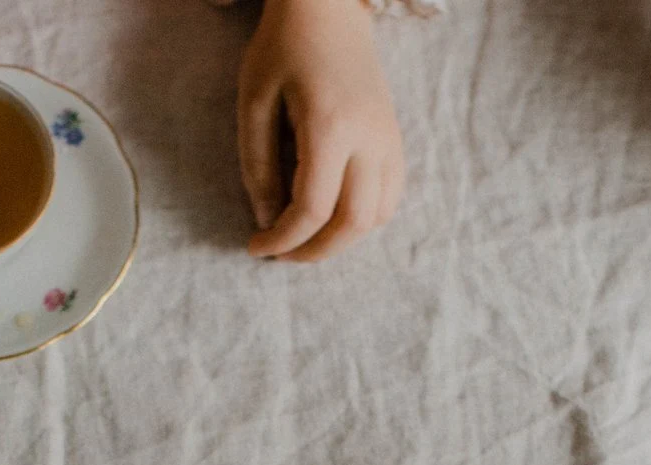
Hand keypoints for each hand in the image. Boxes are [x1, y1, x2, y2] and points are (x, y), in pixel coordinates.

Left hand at [239, 0, 405, 261]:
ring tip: (305, 238)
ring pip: (376, 217)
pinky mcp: (396, 139)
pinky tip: (332, 216)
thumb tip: (267, 219)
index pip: (312, 208)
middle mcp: (369, 137)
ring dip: (340, 241)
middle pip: (352, 223)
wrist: (329, 8)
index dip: (282, 238)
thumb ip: (258, 164)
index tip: (256, 246)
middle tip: (280, 254)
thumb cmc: (284, 47)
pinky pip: (389, 198)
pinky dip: (363, 220)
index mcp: (330, 125)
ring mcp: (390, 139)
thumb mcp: (254, 101)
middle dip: (314, 252)